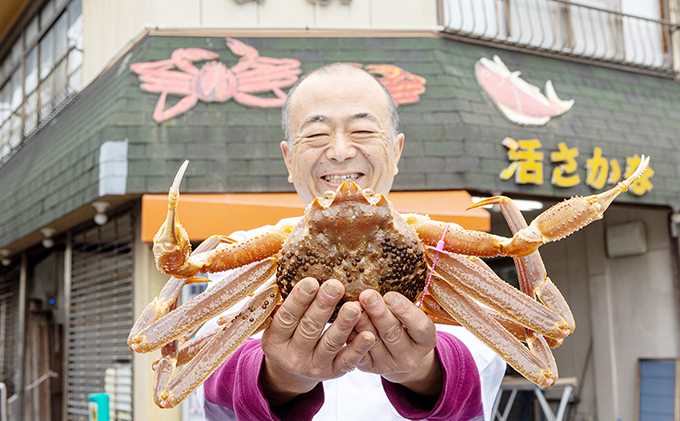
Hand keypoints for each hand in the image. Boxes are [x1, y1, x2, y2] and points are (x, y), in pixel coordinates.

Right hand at [260, 278, 375, 405]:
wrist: (293, 372)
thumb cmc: (289, 335)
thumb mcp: (279, 324)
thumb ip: (286, 304)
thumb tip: (299, 270)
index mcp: (274, 342)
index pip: (286, 318)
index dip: (299, 300)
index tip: (312, 281)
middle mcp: (292, 357)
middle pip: (309, 329)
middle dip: (323, 306)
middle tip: (336, 286)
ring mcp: (313, 367)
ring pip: (330, 344)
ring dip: (344, 324)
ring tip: (354, 306)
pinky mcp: (333, 373)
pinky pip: (347, 361)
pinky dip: (358, 348)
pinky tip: (369, 334)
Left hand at [353, 290, 441, 398]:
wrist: (398, 354)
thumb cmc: (404, 325)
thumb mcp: (412, 316)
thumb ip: (401, 304)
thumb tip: (381, 284)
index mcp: (426, 341)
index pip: (420, 326)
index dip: (405, 311)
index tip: (390, 295)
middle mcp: (409, 356)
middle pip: (393, 333)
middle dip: (379, 313)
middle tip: (367, 295)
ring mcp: (388, 365)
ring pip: (373, 342)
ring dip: (362, 322)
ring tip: (353, 306)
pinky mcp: (369, 367)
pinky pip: (358, 351)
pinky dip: (351, 334)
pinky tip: (345, 320)